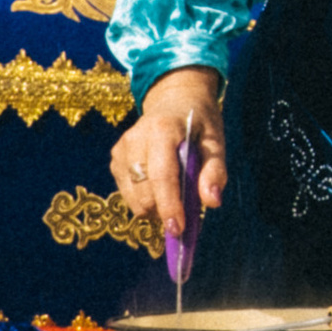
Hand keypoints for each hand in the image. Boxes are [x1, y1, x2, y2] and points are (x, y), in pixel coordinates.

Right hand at [109, 67, 227, 241]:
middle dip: (164, 210)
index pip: (162, 175)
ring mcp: (121, 150)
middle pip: (144, 193)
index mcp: (162, 130)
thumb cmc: (199, 123)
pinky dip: (145, 199)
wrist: (175, 101)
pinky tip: (160, 185)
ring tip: (175, 193)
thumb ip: (215, 171)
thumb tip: (212, 202)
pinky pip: (128, 194)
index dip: (169, 205)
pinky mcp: (115, 160)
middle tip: (186, 210)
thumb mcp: (216, 142)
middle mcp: (134, 139)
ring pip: (133, 199)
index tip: (178, 229)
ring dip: (155, 208)